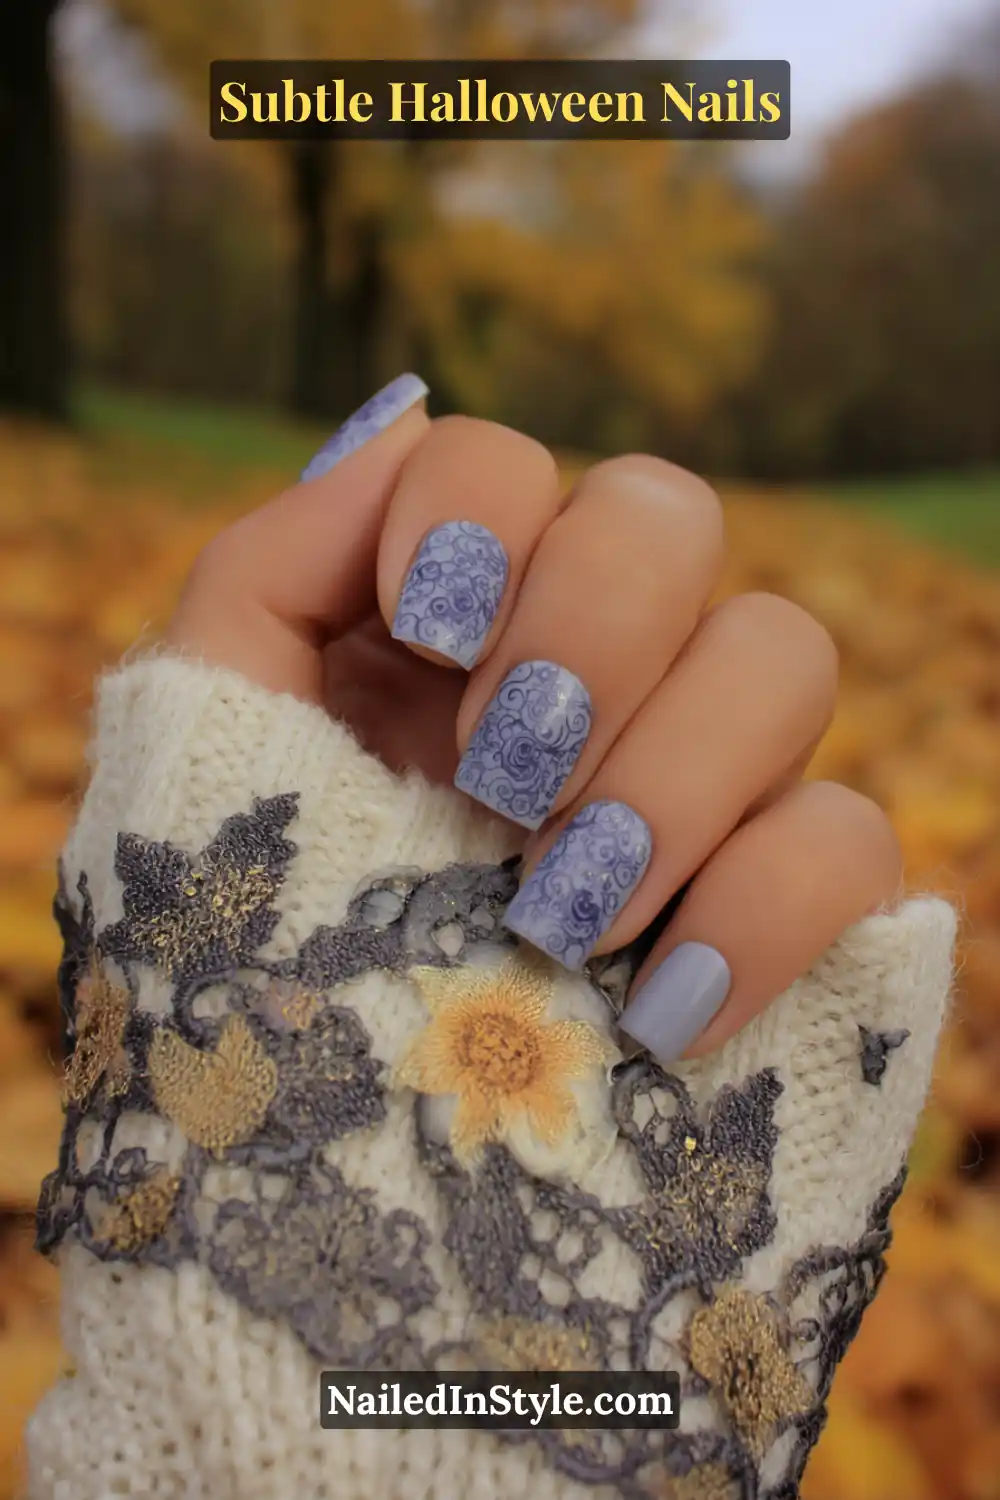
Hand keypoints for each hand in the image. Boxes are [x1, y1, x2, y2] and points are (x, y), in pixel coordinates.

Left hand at [165, 374, 901, 1065]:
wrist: (311, 1199)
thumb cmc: (241, 968)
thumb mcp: (205, 758)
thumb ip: (272, 573)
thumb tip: (400, 415)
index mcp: (441, 634)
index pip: (503, 465)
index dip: (482, 510)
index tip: (430, 628)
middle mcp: (583, 681)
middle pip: (670, 516)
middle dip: (593, 626)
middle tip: (505, 774)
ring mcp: (695, 787)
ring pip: (784, 654)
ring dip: (674, 771)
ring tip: (560, 912)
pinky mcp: (780, 908)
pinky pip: (851, 838)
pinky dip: (763, 908)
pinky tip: (655, 1010)